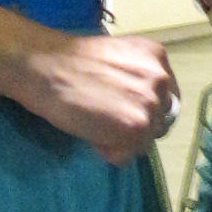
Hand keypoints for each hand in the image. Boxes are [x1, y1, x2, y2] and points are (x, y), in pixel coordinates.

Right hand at [0, 28, 179, 166]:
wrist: (47, 67)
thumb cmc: (71, 62)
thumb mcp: (119, 58)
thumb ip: (137, 78)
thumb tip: (141, 107)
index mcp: (157, 57)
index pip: (165, 98)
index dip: (144, 110)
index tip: (123, 111)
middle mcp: (161, 78)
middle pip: (158, 121)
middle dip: (134, 126)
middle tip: (104, 118)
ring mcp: (151, 103)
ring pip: (144, 141)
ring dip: (119, 140)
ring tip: (94, 123)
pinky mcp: (137, 127)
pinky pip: (126, 155)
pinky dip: (107, 151)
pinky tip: (90, 132)